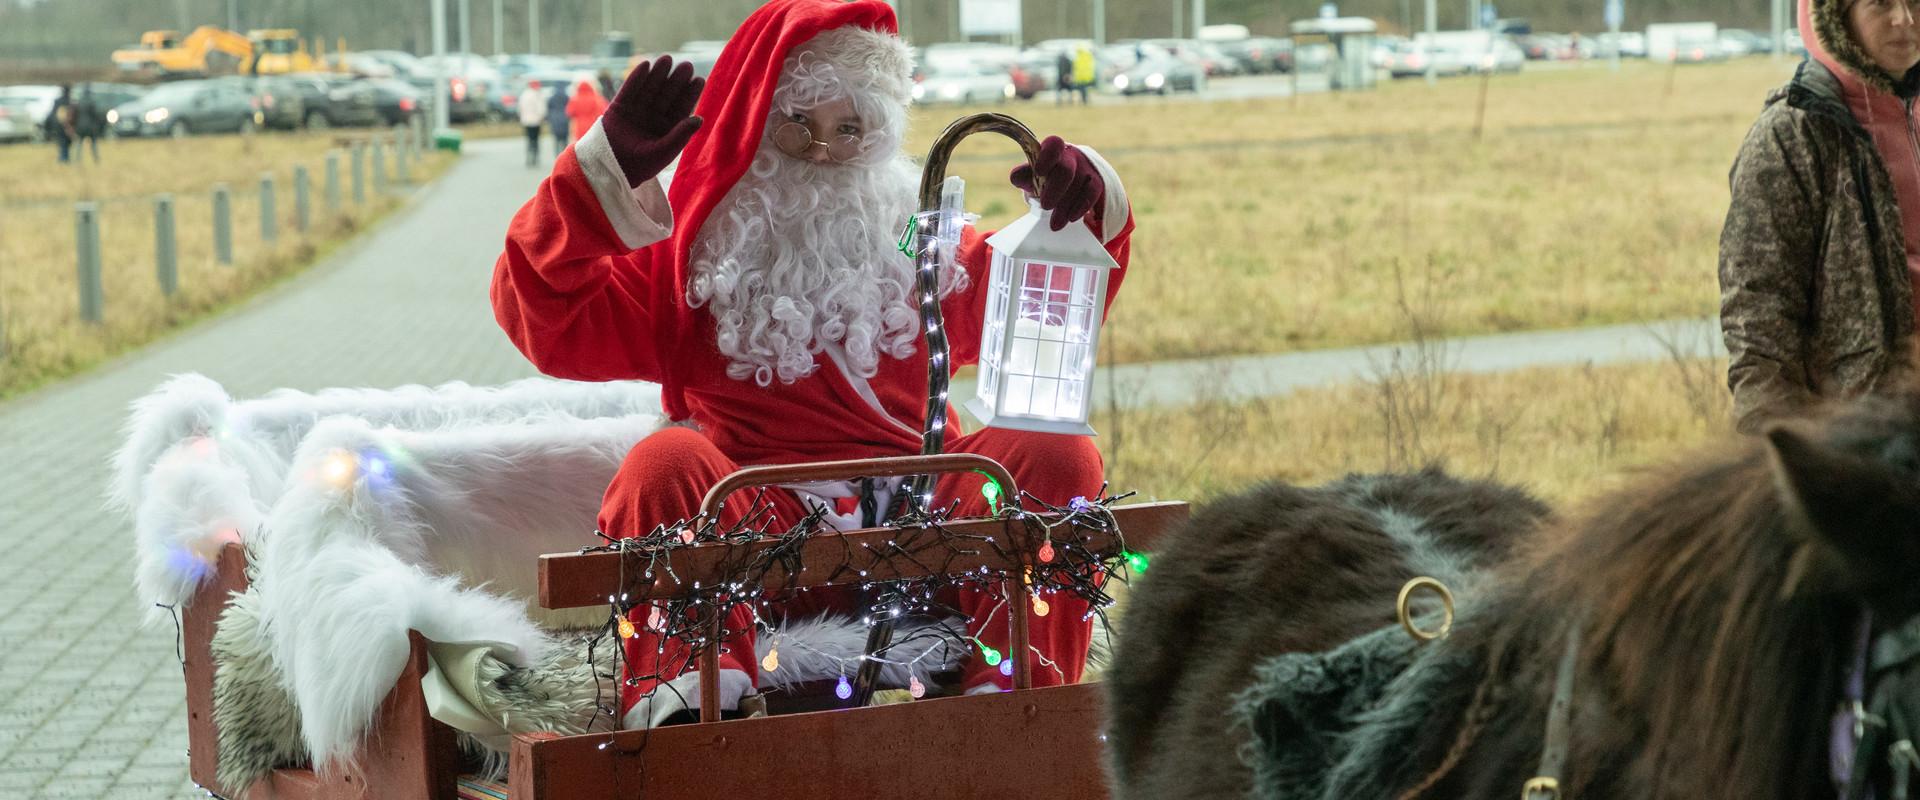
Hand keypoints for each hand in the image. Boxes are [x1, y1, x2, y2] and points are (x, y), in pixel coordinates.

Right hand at [603, 55, 704, 187]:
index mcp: (668, 128)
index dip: (690, 93)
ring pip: (650, 89)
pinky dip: (636, 78)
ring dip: (658, 74)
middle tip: (687, 65)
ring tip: (667, 59)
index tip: (699, 79)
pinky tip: (645, 65)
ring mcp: (637, 110)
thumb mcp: (664, 151)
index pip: (682, 107)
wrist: (611, 168)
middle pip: (667, 94)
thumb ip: (681, 135)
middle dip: (676, 80)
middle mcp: (654, 117)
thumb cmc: (641, 165)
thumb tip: (699, 118)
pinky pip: (629, 89)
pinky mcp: (619, 107)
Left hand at [1008, 135, 1104, 230]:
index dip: (1047, 157)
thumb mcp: (1033, 177)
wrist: (1070, 185)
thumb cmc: (1047, 179)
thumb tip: (1016, 176)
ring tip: (1055, 223)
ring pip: (1079, 183)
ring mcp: (1086, 168)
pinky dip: (1081, 206)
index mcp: (1053, 150)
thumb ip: (1024, 176)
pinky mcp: (1096, 182)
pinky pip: (1091, 192)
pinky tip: (1071, 218)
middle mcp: (1071, 156)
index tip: (1039, 172)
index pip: (1053, 145)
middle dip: (1055, 189)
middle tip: (1046, 205)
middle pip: (1066, 168)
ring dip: (1065, 205)